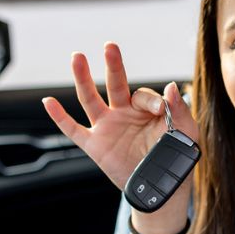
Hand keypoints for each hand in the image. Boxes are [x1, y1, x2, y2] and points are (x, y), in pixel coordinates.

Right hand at [42, 42, 196, 189]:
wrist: (161, 187)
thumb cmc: (174, 157)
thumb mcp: (186, 131)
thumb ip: (180, 109)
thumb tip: (170, 87)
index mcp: (143, 109)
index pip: (141, 95)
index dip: (150, 101)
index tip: (160, 111)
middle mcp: (122, 113)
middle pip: (114, 83)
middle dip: (113, 65)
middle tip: (110, 46)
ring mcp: (106, 127)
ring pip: (90, 98)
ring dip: (83, 78)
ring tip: (77, 57)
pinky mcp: (94, 145)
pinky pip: (73, 129)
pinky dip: (59, 117)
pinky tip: (49, 102)